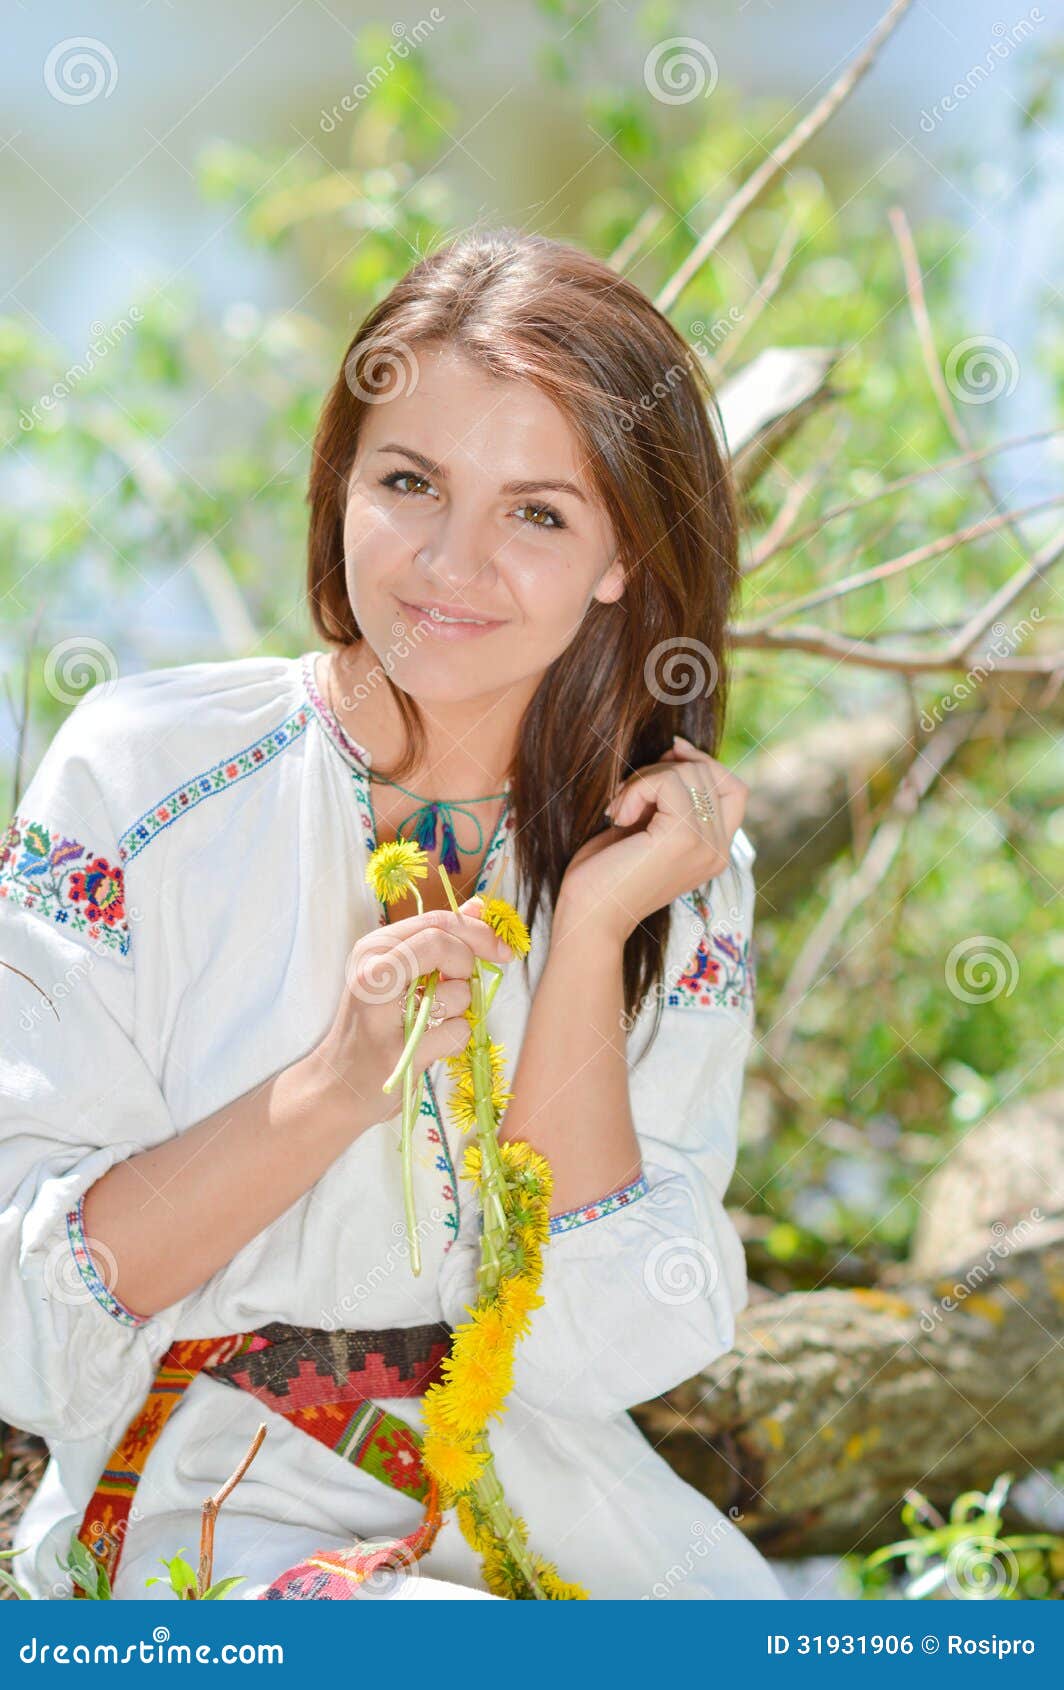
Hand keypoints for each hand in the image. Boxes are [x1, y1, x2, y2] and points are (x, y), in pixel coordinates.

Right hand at [313, 898, 515, 1131]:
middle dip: (468, 965)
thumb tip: (478, 906)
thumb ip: (438, 939)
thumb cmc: (375, 1026)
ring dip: (460, 1010)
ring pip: (457, 993)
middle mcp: (372, 974)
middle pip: (442, 943)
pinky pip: (457, 1032)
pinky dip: (455, 1039)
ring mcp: (382, 1015)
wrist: (338, 1085)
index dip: (478, 931)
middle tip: (464, 984)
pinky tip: (430, 1045)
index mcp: (373, 949)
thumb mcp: (399, 974)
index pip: (436, 921)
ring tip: (432, 1021)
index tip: (502, 950)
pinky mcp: (400, 1053)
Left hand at [554, 736, 748, 945]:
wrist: (588, 917)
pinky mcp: (684, 838)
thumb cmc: (606, 875)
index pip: (736, 790)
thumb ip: (671, 801)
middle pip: (710, 773)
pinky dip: (637, 788)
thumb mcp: (648, 829)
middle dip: (663, 769)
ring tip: (621, 809)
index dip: (705, 763)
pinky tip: (619, 816)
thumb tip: (679, 748)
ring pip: (690, 772)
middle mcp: (718, 850)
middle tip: (628, 795)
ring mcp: (705, 845)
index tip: (670, 753)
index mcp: (714, 852)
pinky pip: (668, 781)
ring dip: (645, 779)